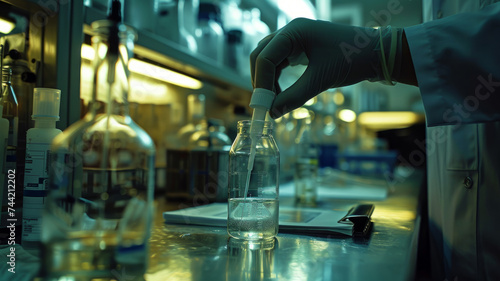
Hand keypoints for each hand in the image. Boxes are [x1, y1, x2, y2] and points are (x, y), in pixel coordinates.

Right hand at [250, 18, 398, 117]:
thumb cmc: (352, 59)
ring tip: (274, 102)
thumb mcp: (321, 80)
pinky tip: (281, 94)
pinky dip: (276, 79)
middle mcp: (290, 32)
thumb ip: (295, 97)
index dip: (261, 83)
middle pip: (261, 56)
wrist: (376, 53)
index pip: (265, 57)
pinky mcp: (300, 48)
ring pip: (268, 60)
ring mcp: (295, 39)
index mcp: (294, 31)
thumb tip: (272, 113)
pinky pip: (280, 63)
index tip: (264, 106)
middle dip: (260, 81)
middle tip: (264, 104)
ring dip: (267, 81)